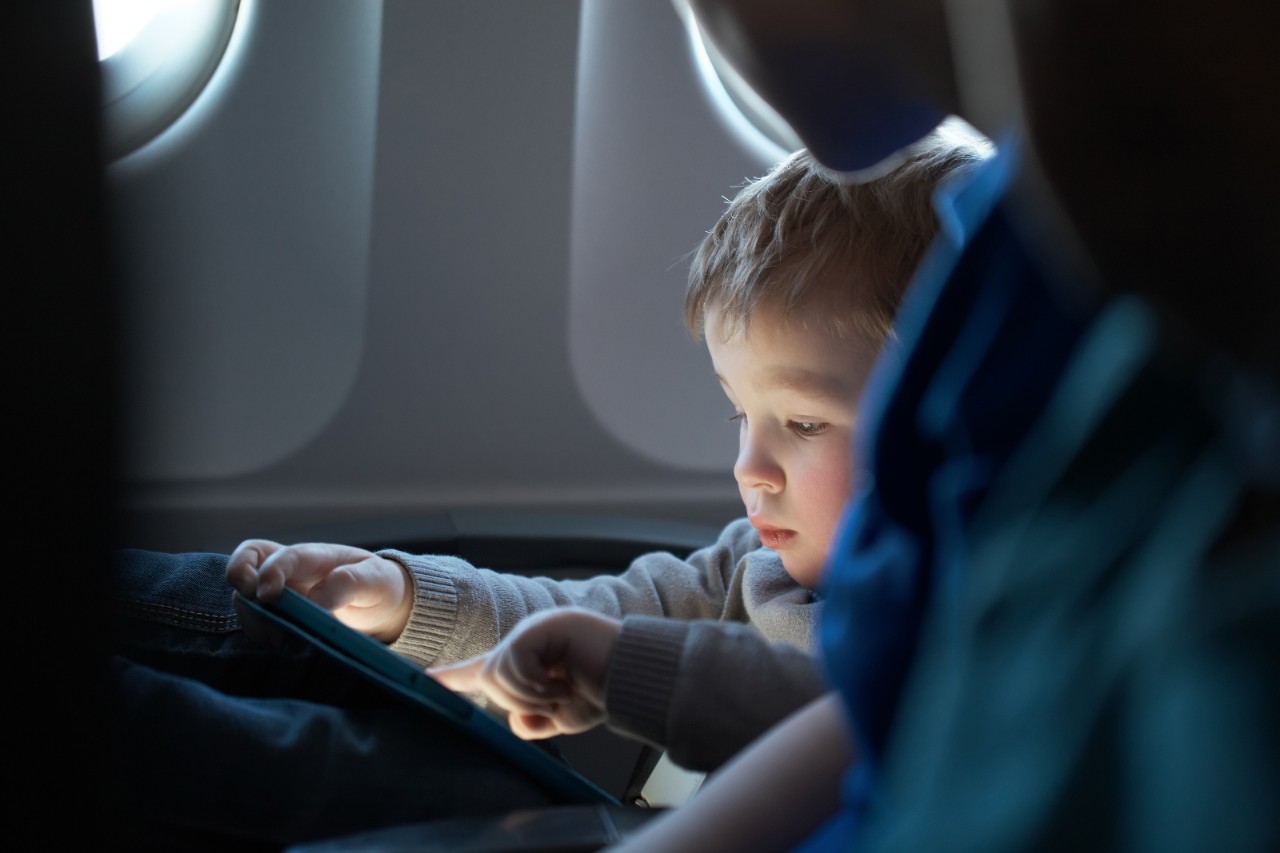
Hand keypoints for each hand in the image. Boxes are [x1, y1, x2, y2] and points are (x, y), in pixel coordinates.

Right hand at [225, 540, 413, 642]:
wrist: (382, 606)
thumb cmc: (378, 585)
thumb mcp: (375, 580)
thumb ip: (348, 582)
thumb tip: (315, 601)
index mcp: (313, 557)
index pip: (282, 556)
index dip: (269, 572)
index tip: (270, 596)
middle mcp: (289, 572)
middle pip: (244, 564)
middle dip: (240, 582)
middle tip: (261, 609)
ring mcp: (280, 593)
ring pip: (245, 598)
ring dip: (253, 618)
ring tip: (280, 639)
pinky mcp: (279, 616)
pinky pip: (256, 622)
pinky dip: (261, 634)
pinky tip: (285, 645)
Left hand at [430, 608, 620, 738]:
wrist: (633, 680)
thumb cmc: (606, 691)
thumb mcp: (563, 715)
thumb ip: (534, 720)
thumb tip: (516, 723)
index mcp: (531, 660)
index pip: (486, 668)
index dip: (455, 675)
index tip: (428, 679)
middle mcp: (527, 640)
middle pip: (490, 676)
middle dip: (517, 699)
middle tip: (555, 701)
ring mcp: (533, 631)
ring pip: (499, 673)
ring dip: (530, 696)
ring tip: (562, 692)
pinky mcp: (542, 629)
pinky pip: (515, 665)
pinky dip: (536, 685)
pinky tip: (562, 682)